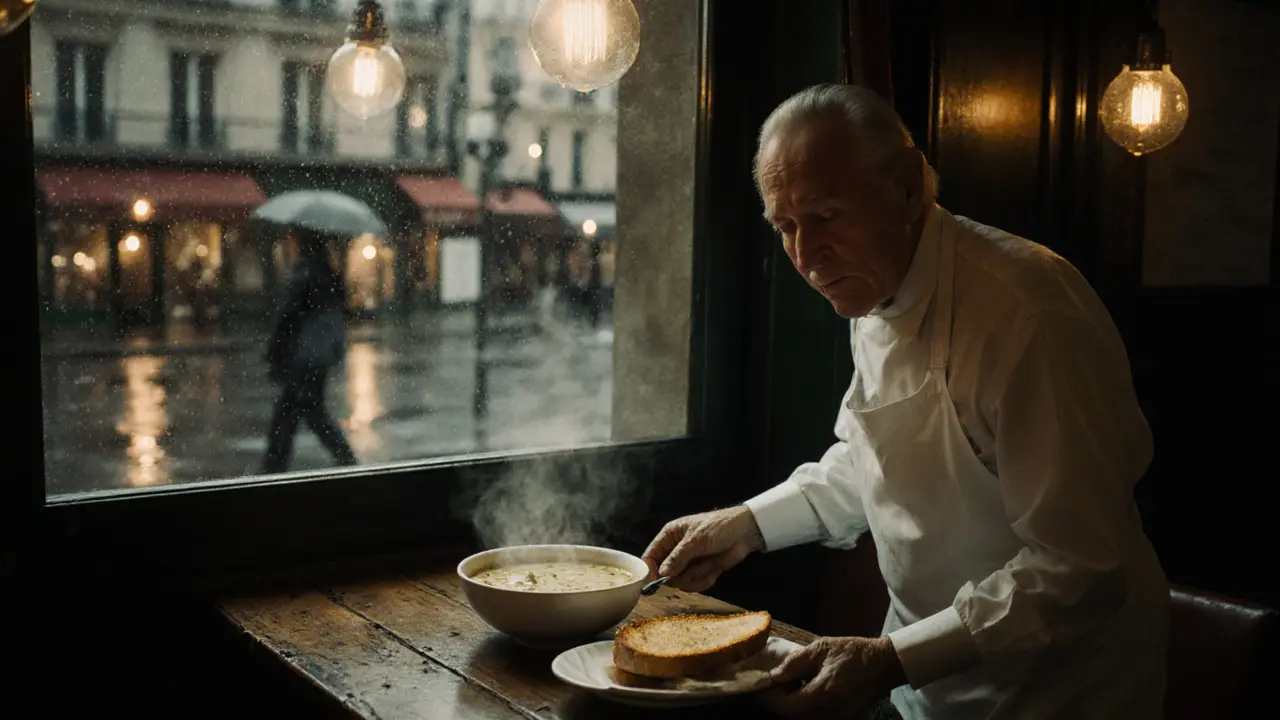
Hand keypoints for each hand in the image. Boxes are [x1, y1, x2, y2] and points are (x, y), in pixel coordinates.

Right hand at [640, 506, 765, 592]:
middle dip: (680, 576)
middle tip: (692, 569)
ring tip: (708, 564)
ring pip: (681, 582)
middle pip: (665, 574)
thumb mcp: (695, 540)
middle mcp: (676, 551)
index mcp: (670, 536)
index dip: (651, 570)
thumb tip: (662, 574)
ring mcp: (690, 563)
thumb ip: (677, 558)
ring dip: (696, 577)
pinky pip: (696, 584)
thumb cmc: (717, 528)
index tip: (657, 582)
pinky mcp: (703, 572)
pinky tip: (714, 569)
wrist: (745, 533)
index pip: (651, 556)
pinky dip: (705, 580)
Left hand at [759, 636, 905, 717]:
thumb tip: (773, 676)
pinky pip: (817, 717)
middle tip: (774, 684)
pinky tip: (807, 691)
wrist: (884, 664)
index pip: (787, 707)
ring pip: (804, 719)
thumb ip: (794, 663)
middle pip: (794, 716)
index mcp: (825, 692)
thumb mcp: (821, 648)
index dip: (769, 698)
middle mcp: (831, 712)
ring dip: (792, 705)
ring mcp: (839, 718)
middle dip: (779, 702)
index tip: (761, 685)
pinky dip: (806, 707)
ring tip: (791, 686)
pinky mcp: (844, 719)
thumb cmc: (853, 652)